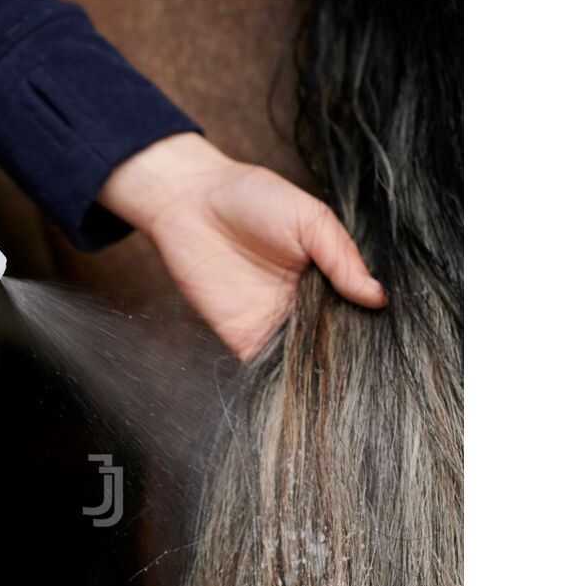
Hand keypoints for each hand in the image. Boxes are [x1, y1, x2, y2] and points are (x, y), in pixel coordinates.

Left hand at [96, 132, 384, 360]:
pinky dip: (284, 381)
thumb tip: (377, 297)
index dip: (375, 325)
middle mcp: (305, 304)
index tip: (395, 342)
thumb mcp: (310, 217)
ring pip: (308, 360)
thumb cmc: (252, 198)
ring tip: (348, 386)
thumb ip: (341, 257)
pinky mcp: (244, 338)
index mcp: (327, 276)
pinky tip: (306, 387)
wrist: (190, 201)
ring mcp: (275, 324)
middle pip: (337, 340)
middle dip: (354, 356)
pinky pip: (268, 369)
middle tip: (376, 372)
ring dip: (324, 373)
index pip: (359, 310)